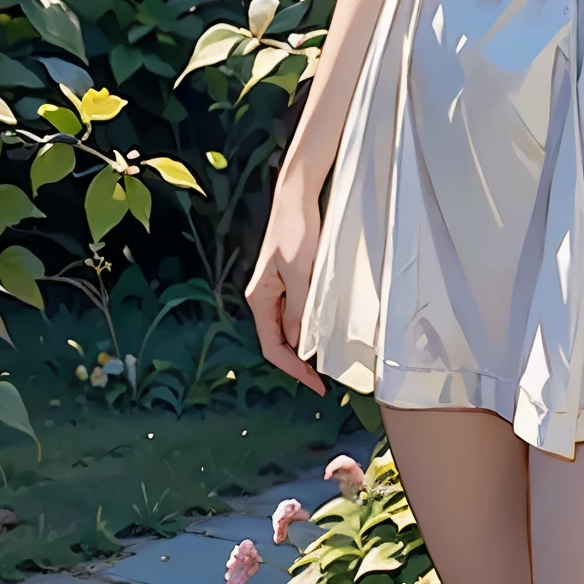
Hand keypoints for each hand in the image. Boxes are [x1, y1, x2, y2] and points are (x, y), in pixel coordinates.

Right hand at [245, 180, 326, 396]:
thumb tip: (298, 342)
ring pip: (286, 328)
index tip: (314, 384)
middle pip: (277, 340)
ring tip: (323, 363)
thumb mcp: (300, 273)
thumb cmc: (296, 232)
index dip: (292, 369)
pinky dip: (306, 328)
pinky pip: (294, 313)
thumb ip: (298, 308)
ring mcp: (275, 289)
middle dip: (296, 363)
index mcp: (260, 298)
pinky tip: (321, 333)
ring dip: (302, 347)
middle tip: (322, 380)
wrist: (296, 199)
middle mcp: (263, 297)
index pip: (272, 345)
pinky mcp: (288, 281)